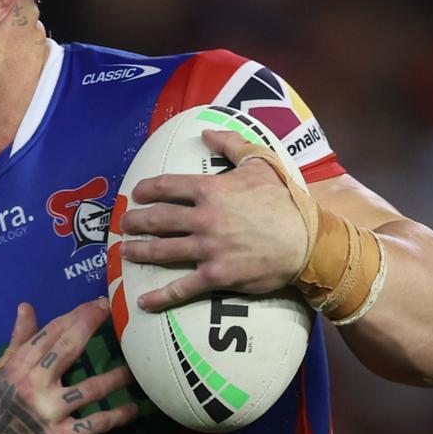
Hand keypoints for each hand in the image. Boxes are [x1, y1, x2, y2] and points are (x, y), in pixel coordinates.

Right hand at [0, 298, 137, 433]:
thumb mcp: (1, 374)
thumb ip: (19, 341)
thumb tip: (26, 307)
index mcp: (18, 368)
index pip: (50, 334)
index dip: (75, 316)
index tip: (96, 304)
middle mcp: (33, 387)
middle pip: (68, 350)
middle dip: (91, 327)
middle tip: (113, 314)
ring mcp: (49, 413)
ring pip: (91, 388)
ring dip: (117, 377)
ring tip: (136, 369)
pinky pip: (96, 424)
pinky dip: (117, 416)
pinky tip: (133, 409)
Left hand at [119, 128, 308, 310]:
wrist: (308, 240)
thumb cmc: (286, 200)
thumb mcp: (261, 163)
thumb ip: (232, 145)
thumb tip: (207, 131)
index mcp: (211, 190)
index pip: (167, 186)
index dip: (146, 189)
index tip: (136, 194)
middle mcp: (204, 219)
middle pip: (158, 219)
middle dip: (136, 222)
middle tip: (125, 225)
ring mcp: (208, 249)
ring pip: (163, 250)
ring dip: (140, 252)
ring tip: (126, 252)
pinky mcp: (217, 276)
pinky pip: (182, 288)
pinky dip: (160, 297)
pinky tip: (143, 302)